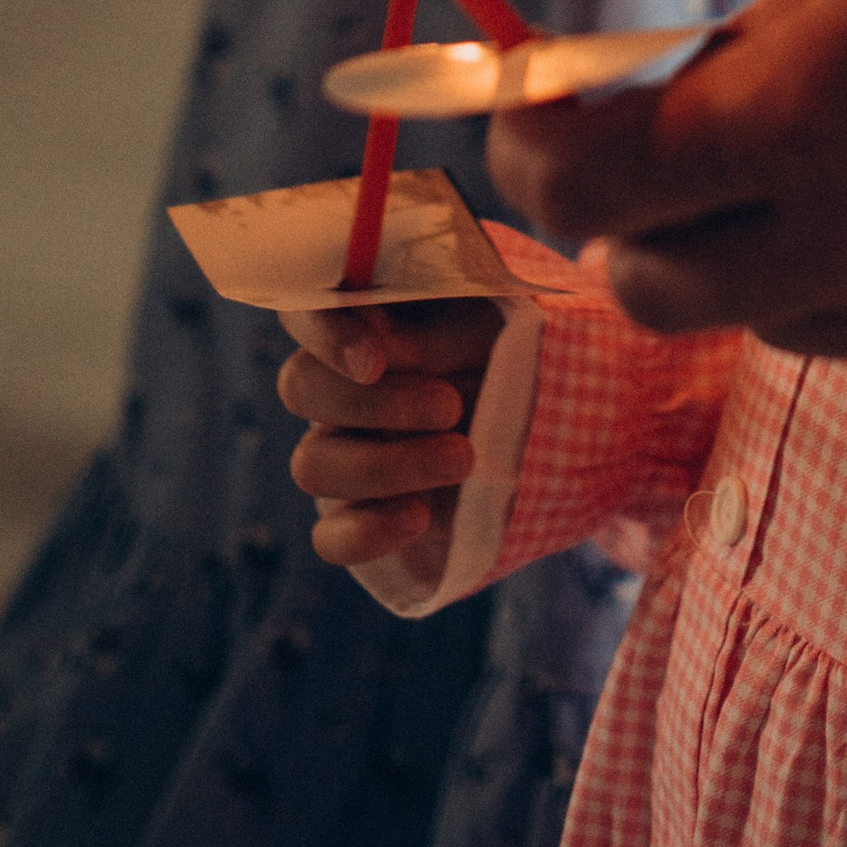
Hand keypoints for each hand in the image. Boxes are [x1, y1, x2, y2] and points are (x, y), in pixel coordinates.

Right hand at [276, 296, 504, 568]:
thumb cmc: (515, 354)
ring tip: (462, 459)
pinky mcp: (354, 517)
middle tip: (450, 407)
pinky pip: (329, 537)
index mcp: (364, 317)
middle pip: (301, 386)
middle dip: (377, 403)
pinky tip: (421, 516)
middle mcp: (337, 382)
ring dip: (385, 466)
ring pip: (311, 464)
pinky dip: (368, 531)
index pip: (305, 309)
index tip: (375, 361)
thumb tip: (386, 351)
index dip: (324, 335)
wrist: (546, 431)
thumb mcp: (490, 325)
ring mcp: (338, 451)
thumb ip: (435, 333)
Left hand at [490, 0, 846, 383]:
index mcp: (818, 118)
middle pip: (654, 284)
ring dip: (756, 247)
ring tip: (838, 145)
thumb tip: (669, 91)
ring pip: (775, 316)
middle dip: (631, 212)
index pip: (597, 186)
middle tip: (663, 134)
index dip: (534, 148)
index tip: (524, 109)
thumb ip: (766, 36)